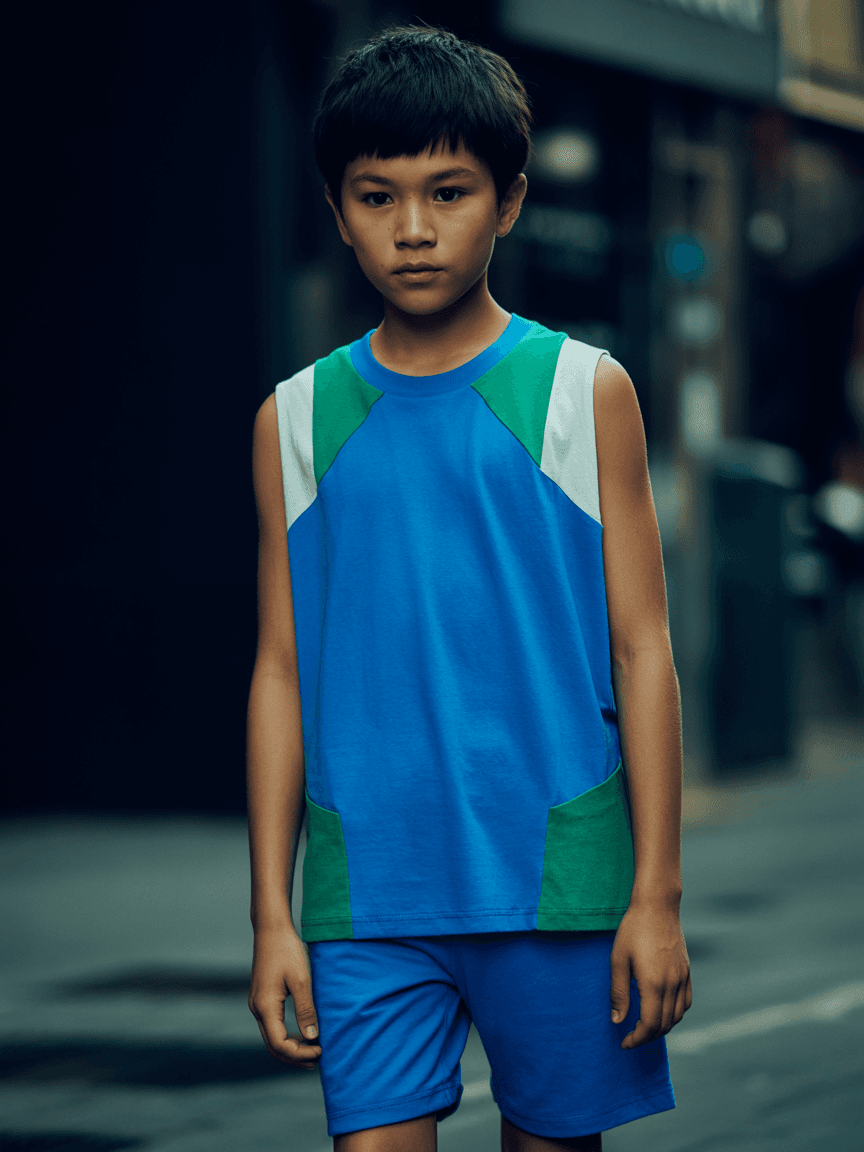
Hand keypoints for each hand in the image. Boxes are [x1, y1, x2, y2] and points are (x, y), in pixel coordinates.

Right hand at [249, 926, 321, 1067]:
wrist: (271, 929)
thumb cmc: (287, 950)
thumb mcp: (301, 980)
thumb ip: (306, 1009)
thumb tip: (312, 1037)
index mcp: (265, 1007)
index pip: (279, 1045)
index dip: (300, 1054)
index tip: (320, 1050)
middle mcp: (257, 1009)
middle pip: (273, 1046)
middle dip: (295, 1056)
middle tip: (318, 1058)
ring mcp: (258, 1004)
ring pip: (272, 1038)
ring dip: (291, 1048)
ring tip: (313, 1050)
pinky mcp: (262, 998)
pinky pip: (272, 1026)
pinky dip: (287, 1036)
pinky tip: (303, 1033)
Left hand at [610, 903, 691, 1048]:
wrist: (657, 906)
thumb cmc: (633, 930)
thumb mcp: (618, 959)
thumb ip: (618, 992)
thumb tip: (617, 1021)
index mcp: (654, 984)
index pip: (649, 1025)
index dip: (636, 1039)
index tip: (624, 1043)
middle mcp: (672, 985)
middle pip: (664, 1025)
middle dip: (647, 1037)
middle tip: (631, 1038)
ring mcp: (682, 978)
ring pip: (677, 1016)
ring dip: (662, 1028)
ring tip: (645, 1028)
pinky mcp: (687, 972)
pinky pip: (686, 1003)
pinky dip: (675, 1015)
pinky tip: (663, 1012)